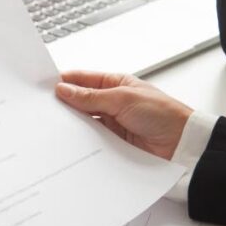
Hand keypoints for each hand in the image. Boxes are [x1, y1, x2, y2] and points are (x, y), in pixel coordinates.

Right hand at [55, 70, 192, 159]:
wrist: (182, 146)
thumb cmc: (162, 114)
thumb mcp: (122, 98)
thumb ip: (91, 96)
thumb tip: (64, 89)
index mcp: (115, 83)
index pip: (83, 79)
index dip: (64, 81)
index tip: (44, 86)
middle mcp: (112, 102)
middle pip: (80, 101)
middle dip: (64, 103)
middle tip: (43, 107)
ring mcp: (112, 123)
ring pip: (83, 121)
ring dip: (72, 123)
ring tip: (53, 125)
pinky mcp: (112, 143)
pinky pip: (91, 140)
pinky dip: (81, 140)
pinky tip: (70, 141)